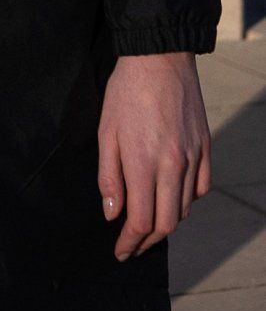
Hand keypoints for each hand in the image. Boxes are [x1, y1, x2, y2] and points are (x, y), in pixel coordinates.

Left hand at [98, 51, 210, 261]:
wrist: (159, 59)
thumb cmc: (125, 93)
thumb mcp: (105, 132)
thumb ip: (109, 177)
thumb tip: (112, 214)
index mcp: (143, 163)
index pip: (141, 221)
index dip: (130, 242)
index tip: (120, 251)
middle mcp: (173, 166)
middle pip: (167, 223)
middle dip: (147, 241)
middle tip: (132, 246)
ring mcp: (193, 158)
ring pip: (184, 208)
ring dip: (166, 222)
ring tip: (147, 224)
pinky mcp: (205, 148)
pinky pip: (200, 187)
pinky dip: (186, 200)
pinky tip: (171, 197)